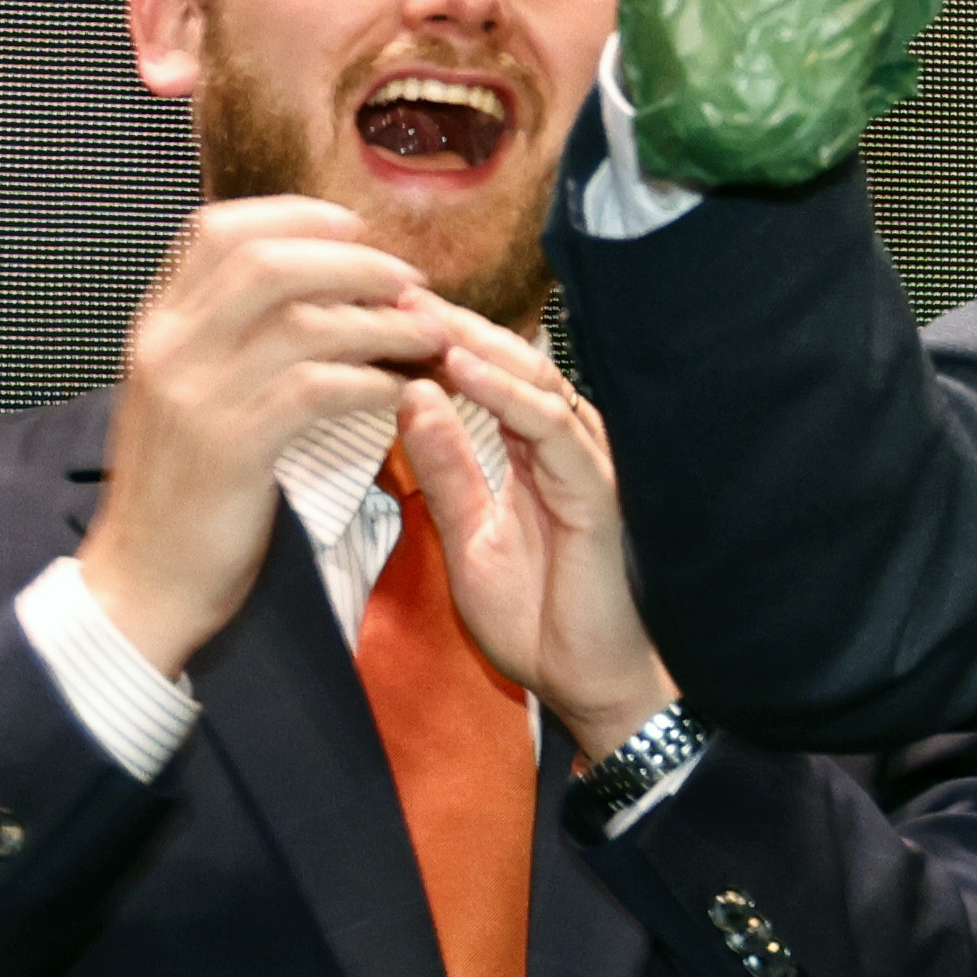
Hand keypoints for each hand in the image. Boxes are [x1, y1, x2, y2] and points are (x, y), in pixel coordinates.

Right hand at [77, 198, 449, 672]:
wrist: (142, 580)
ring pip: (303, 323)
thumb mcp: (188, 391)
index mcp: (157, 325)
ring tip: (425, 336)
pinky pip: (315, 390)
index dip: (295, 215)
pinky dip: (368, 380)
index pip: (218, 228)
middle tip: (408, 282)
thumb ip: (228, 332)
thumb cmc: (184, 484)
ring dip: (380, 323)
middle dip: (353, 261)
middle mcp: (168, 347)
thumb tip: (312, 276)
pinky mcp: (229, 448)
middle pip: (267, 261)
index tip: (354, 227)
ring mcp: (194, 396)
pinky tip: (396, 391)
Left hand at [404, 307, 676, 757]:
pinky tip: (463, 370)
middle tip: (394, 294)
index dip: (441, 341)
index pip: (489, 377)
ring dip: (475, 345)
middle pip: (512, 362)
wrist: (584, 683)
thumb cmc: (536, 617)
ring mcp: (584, 463)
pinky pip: (550, 426)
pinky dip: (506, 395)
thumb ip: (445, 471)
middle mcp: (564, 445)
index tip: (382, 314)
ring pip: (534, 380)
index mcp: (533, 453)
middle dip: (453, 326)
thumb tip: (412, 397)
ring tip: (420, 318)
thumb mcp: (466, 538)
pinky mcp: (594, 490)